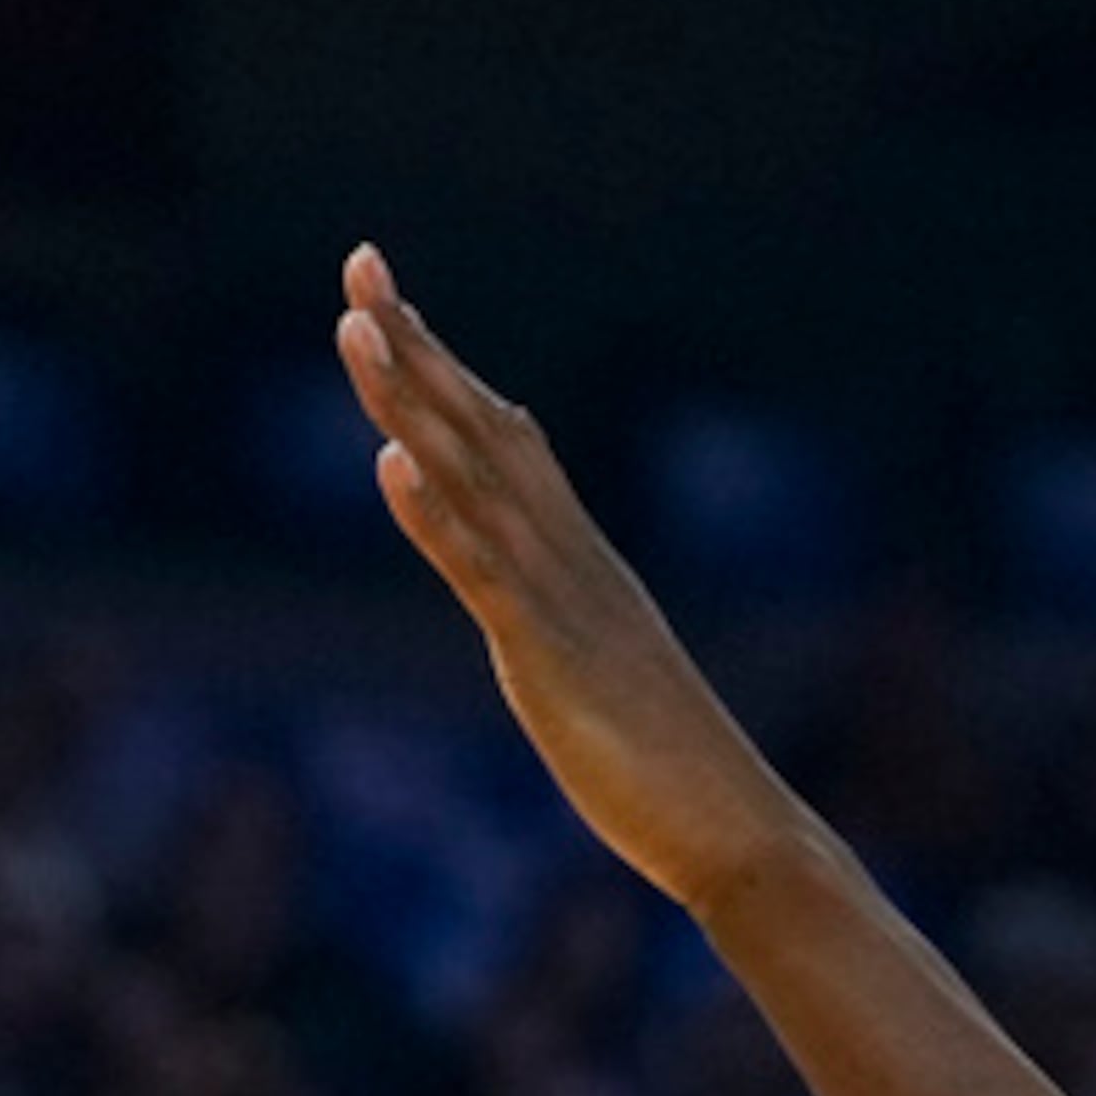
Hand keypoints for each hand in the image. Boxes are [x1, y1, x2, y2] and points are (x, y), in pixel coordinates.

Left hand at [334, 247, 785, 918]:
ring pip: (474, 484)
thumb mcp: (603, 674)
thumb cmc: (674, 774)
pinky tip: (392, 465)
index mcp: (580, 561)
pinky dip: (436, 517)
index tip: (390, 298)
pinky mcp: (550, 660)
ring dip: (411, 403)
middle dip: (418, 347)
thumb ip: (560, 623)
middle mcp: (571, 560)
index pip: (504, 440)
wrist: (740, 834)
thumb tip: (520, 594)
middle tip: (360, 261)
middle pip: (483, 431)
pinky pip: (484, 578)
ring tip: (355, 329)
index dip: (445, 366)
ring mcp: (561, 603)